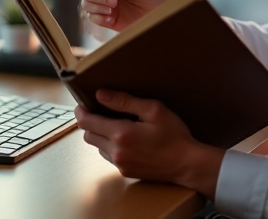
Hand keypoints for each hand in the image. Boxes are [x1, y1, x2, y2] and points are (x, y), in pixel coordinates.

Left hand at [74, 89, 223, 197]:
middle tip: (100, 112)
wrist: (187, 164)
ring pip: (97, 147)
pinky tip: (126, 140)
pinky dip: (110, 147)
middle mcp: (116, 151)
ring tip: (115, 126)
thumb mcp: (153, 110)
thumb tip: (101, 94)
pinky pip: (109, 157)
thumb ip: (124, 101)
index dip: (81, 112)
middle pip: (88, 135)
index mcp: (121, 134)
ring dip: (100, 135)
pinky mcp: (125, 172)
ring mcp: (120, 164)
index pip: (87, 122)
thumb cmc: (174, 135)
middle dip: (90, 123)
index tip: (82, 104)